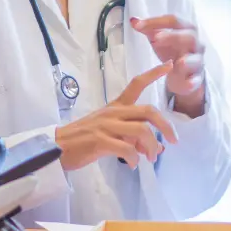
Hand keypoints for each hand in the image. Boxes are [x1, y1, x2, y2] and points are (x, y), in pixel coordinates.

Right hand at [55, 62, 179, 169]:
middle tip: (174, 140)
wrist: (56, 147)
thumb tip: (158, 148)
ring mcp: (107, 126)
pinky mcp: (100, 141)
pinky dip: (134, 159)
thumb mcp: (110, 133)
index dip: (154, 74)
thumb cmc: (84, 139)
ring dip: (152, 147)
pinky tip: (133, 165)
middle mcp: (113, 112)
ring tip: (151, 158)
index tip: (169, 65)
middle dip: (166, 126)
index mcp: (116, 106)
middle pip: (148, 111)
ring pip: (141, 131)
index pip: (136, 84)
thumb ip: (134, 137)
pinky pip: (127, 149)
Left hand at [131, 15, 205, 116]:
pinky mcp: (196, 79)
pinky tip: (186, 83)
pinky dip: (192, 82)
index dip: (156, 21)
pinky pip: (196, 80)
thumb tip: (133, 20)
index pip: (174, 20)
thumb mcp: (158, 38)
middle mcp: (195, 44)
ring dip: (187, 61)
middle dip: (173, 37)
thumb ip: (148, 29)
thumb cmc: (171, 50)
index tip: (137, 25)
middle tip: (156, 38)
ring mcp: (197, 62)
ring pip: (196, 59)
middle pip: (189, 37)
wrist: (183, 72)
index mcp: (186, 29)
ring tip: (176, 63)